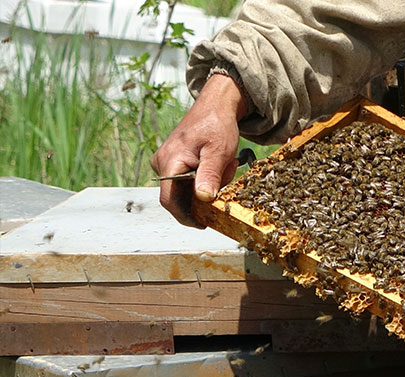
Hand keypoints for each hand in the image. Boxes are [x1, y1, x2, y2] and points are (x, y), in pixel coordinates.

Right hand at [151, 74, 247, 226]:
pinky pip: (188, 180)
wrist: (216, 106)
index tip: (203, 224)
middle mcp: (162, 164)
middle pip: (180, 197)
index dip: (186, 217)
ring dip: (209, 184)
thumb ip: (209, 175)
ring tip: (225, 165)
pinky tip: (219, 164)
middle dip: (204, 194)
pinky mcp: (175, 162)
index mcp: (169, 162)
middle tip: (225, 175)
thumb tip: (203, 199)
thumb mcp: (218, 152)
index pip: (169, 201)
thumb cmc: (217, 126)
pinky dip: (206, 178)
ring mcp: (167, 163)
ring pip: (187, 189)